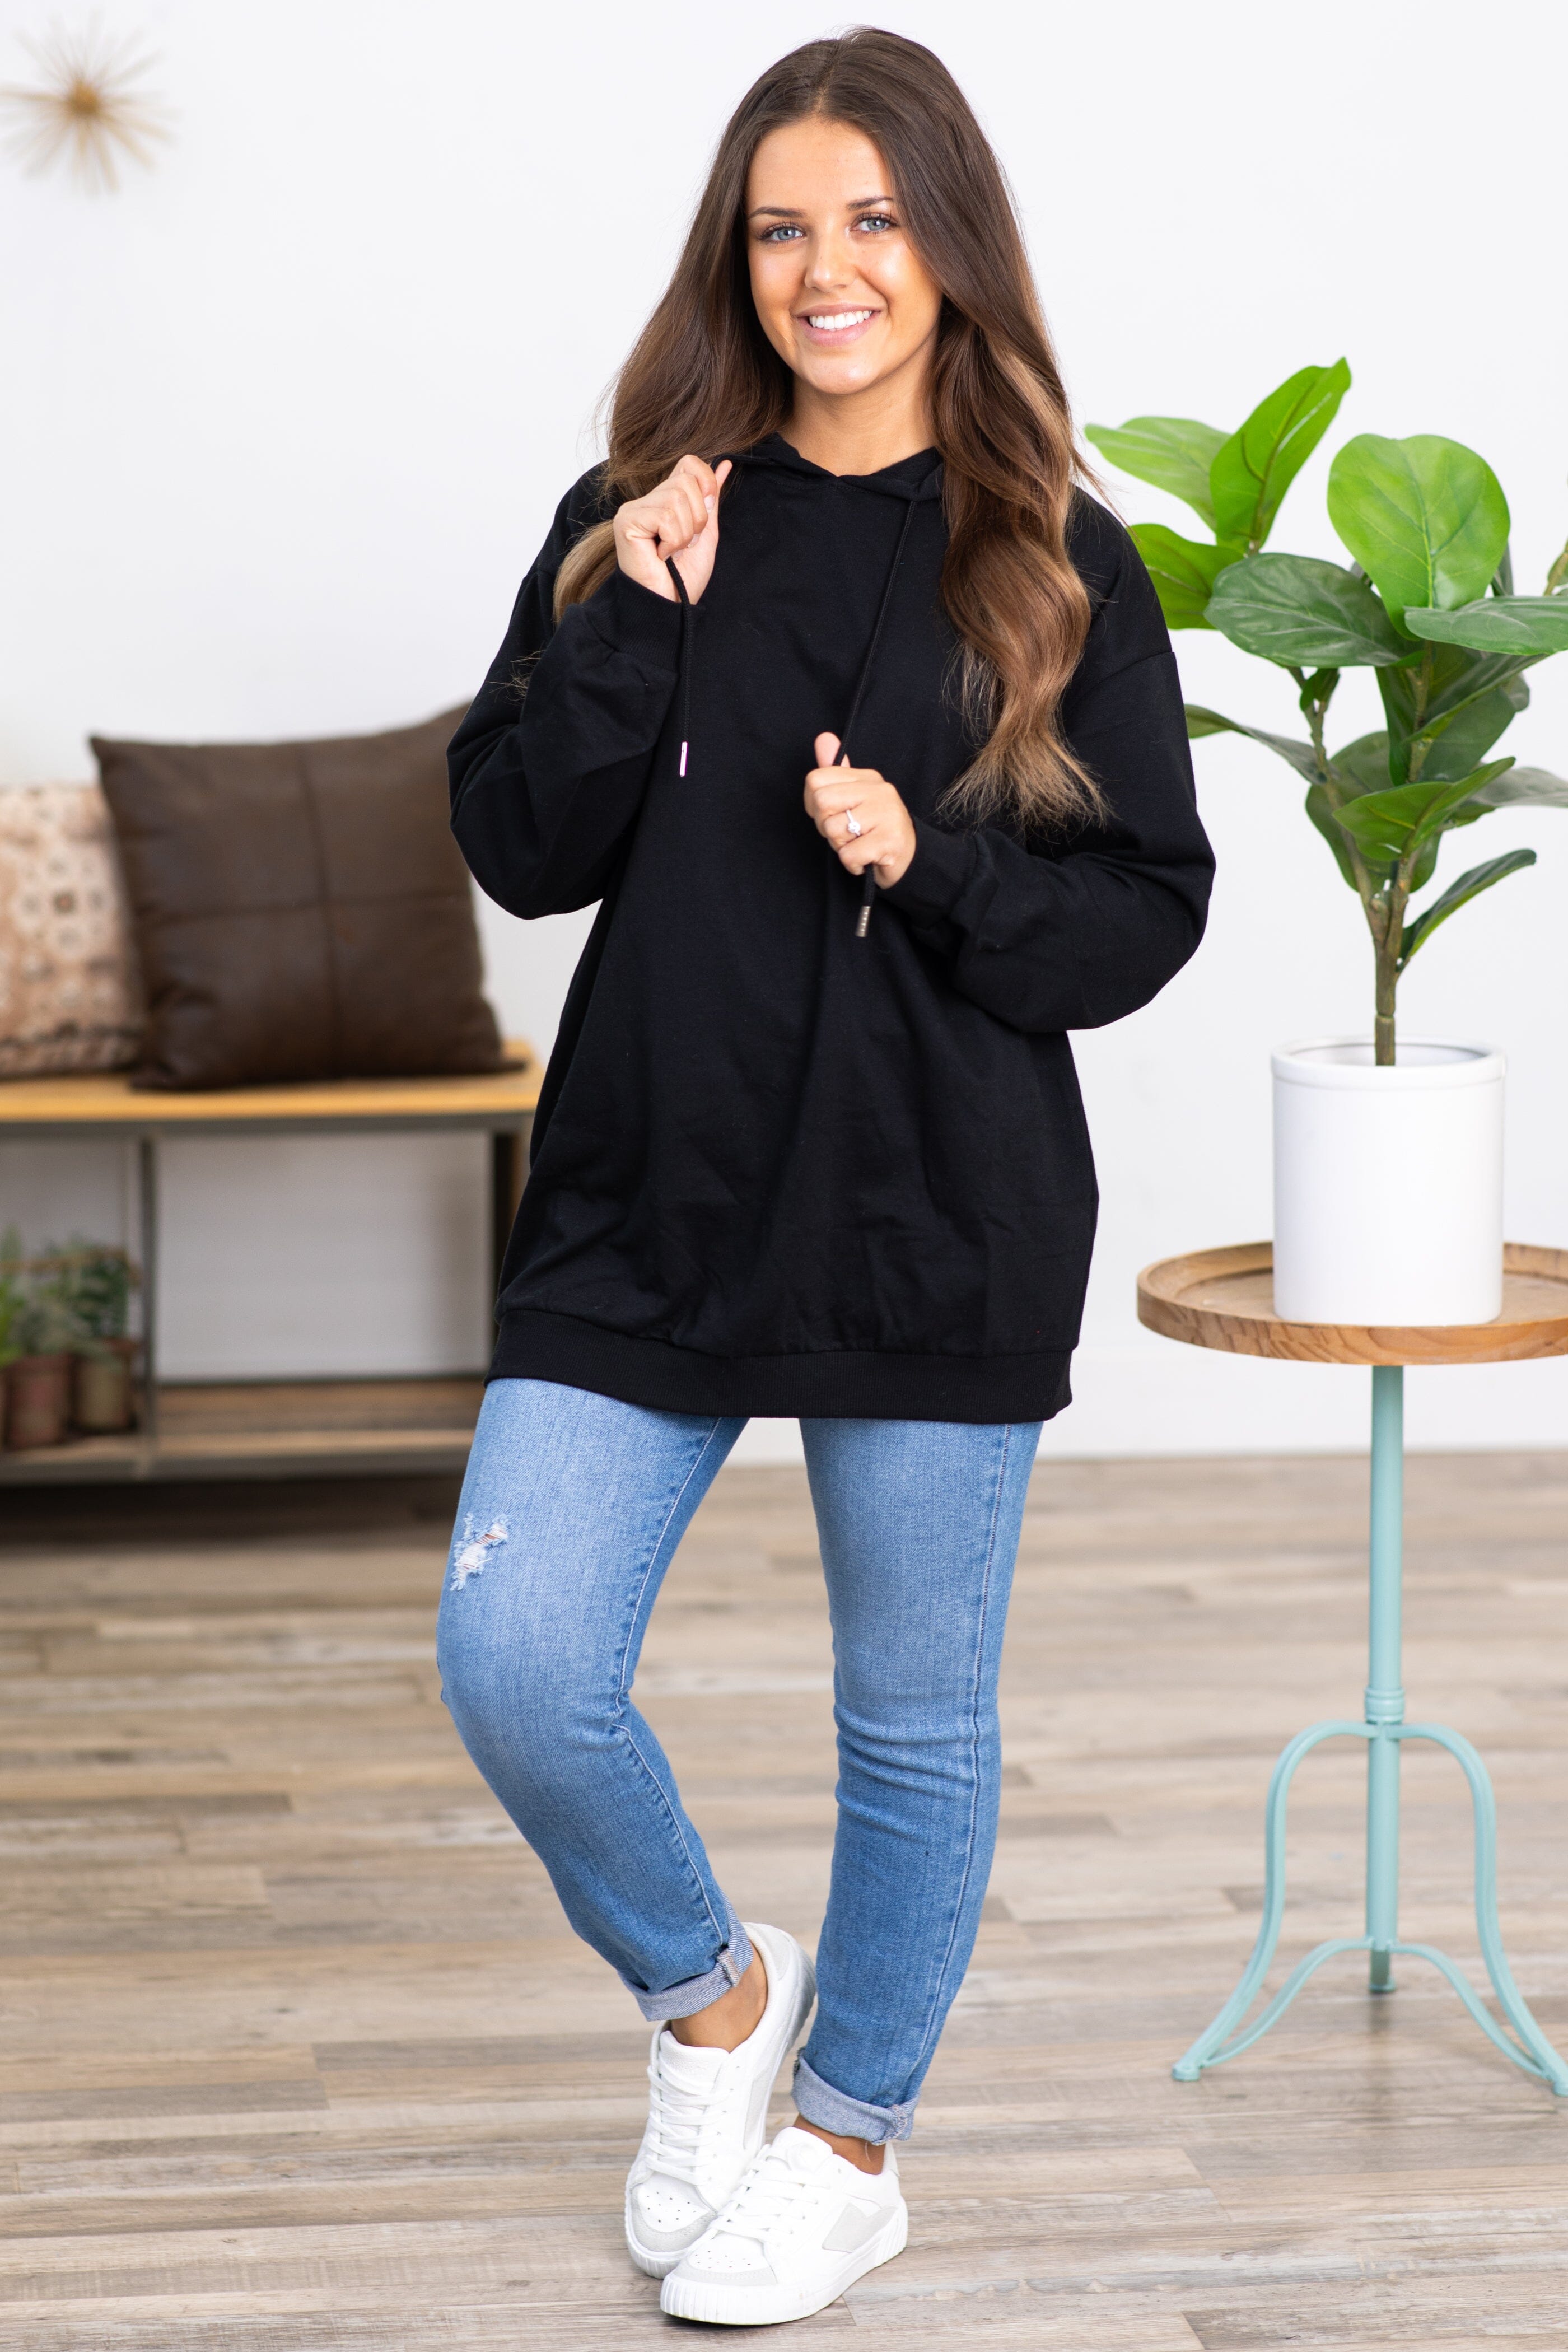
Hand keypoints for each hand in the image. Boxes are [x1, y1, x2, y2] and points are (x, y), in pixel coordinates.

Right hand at [613, 456, 731, 603]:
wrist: (669, 605)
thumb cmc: (684, 576)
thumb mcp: (705, 532)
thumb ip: (711, 499)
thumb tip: (724, 464)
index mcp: (666, 498)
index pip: (689, 463)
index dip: (705, 481)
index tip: (706, 510)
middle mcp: (648, 500)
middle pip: (686, 482)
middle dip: (697, 519)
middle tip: (684, 544)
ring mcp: (634, 509)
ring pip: (676, 499)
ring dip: (684, 534)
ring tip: (672, 551)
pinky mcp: (627, 521)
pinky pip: (665, 517)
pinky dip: (672, 541)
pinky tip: (661, 555)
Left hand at [804, 732, 916, 889]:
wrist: (909, 859)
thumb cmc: (874, 830)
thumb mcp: (853, 798)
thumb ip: (835, 772)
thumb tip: (823, 737)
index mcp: (868, 778)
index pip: (816, 780)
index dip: (814, 805)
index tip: (832, 815)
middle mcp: (880, 791)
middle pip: (822, 803)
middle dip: (826, 827)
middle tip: (846, 834)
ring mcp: (888, 814)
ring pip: (834, 830)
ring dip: (840, 847)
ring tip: (859, 845)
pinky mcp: (890, 841)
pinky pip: (848, 854)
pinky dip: (852, 864)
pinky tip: (866, 859)